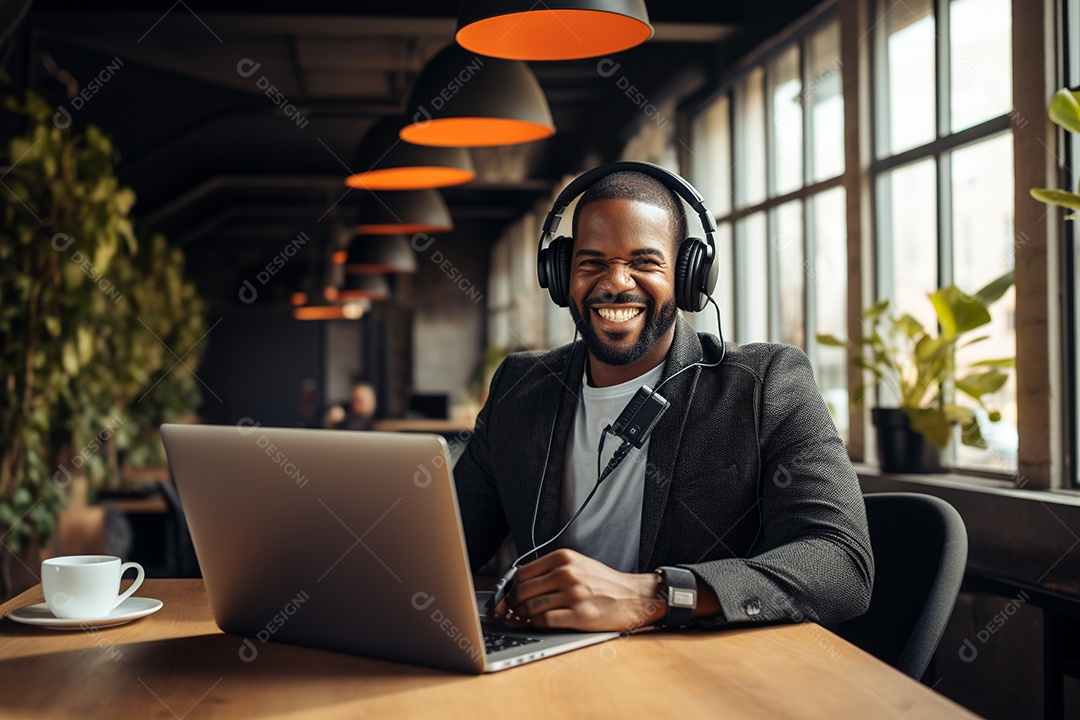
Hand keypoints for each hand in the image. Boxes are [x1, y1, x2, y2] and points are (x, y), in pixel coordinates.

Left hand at [492, 549, 665, 631]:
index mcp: (564, 558)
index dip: (508, 588)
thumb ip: (550, 571)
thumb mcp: (578, 565)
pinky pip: (545, 620)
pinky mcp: (580, 615)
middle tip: (508, 612)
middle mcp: (567, 573)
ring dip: (521, 616)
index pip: (523, 572)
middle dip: (510, 604)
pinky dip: (535, 624)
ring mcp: (574, 594)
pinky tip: (537, 624)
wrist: (634, 596)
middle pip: (522, 590)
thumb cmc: (604, 583)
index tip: (504, 597)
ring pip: (531, 606)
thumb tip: (518, 585)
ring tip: (521, 619)